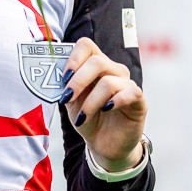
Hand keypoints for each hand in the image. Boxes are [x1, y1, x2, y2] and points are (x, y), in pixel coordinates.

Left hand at [59, 37, 147, 170]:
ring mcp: (127, 83)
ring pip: (108, 82)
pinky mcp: (139, 100)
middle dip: (78, 81)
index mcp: (95, 65)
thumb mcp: (72, 102)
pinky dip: (116, 101)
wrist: (104, 144)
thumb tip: (52, 75)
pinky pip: (131, 92)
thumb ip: (65, 86)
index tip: (63, 77)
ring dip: (91, 102)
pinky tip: (106, 110)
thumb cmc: (88, 118)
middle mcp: (113, 69)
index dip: (73, 58)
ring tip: (83, 117)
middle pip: (97, 61)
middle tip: (67, 98)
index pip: (86, 45)